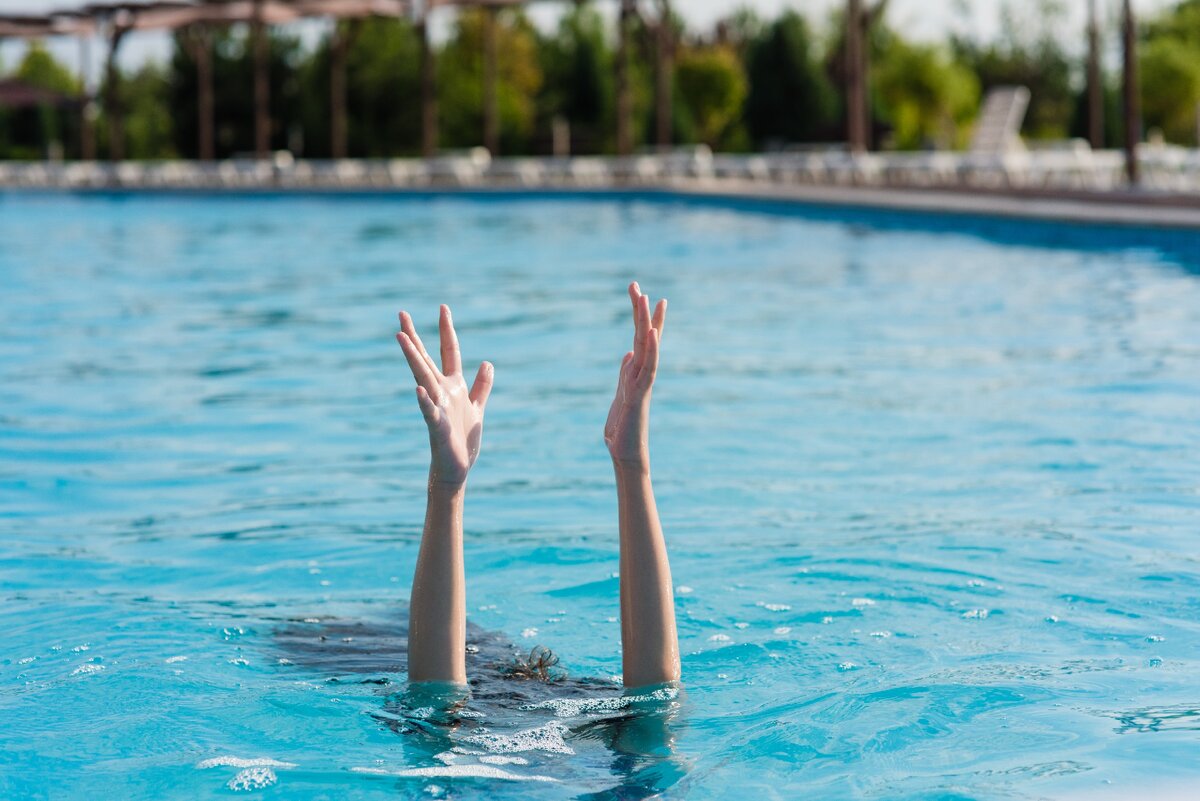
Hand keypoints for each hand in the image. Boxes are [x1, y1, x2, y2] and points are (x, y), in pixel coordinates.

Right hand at [396, 305, 493, 487]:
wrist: (457, 469)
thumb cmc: (463, 440)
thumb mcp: (478, 407)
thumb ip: (482, 386)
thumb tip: (487, 362)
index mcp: (453, 386)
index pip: (448, 351)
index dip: (446, 329)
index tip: (443, 307)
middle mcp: (441, 392)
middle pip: (425, 359)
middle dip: (414, 337)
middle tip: (401, 314)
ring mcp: (437, 407)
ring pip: (422, 378)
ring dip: (413, 358)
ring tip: (401, 338)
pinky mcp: (437, 427)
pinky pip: (429, 412)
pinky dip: (424, 402)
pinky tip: (418, 390)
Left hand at [605, 282, 665, 467]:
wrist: (626, 453)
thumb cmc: (623, 428)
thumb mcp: (620, 395)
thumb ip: (625, 375)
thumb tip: (627, 356)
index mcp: (634, 372)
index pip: (640, 339)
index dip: (642, 317)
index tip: (642, 295)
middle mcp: (641, 373)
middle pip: (643, 336)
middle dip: (640, 311)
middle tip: (635, 285)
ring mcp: (642, 382)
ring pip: (647, 347)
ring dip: (646, 322)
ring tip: (647, 298)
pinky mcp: (639, 394)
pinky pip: (648, 368)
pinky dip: (652, 349)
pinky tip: (651, 332)